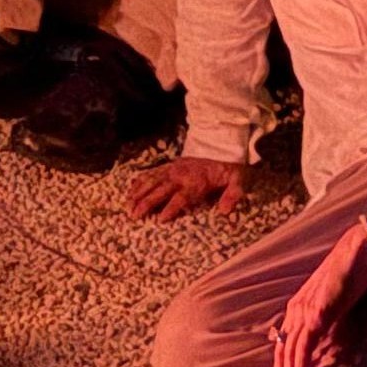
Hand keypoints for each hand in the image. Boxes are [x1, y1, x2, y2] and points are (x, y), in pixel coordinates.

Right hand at [127, 154, 248, 221]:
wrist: (220, 146)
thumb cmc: (228, 168)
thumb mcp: (238, 181)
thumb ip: (232, 195)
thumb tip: (225, 211)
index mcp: (196, 182)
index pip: (181, 197)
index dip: (170, 208)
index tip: (159, 220)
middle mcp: (180, 175)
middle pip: (159, 190)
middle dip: (146, 203)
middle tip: (134, 215)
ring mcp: (171, 170)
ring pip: (151, 181)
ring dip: (138, 193)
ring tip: (128, 205)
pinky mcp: (168, 166)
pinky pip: (150, 173)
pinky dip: (139, 181)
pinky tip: (130, 189)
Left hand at [271, 223, 366, 366]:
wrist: (363, 250)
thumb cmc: (355, 275)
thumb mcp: (339, 303)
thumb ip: (332, 321)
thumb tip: (333, 343)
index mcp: (299, 307)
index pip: (285, 343)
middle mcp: (297, 309)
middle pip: (282, 350)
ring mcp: (306, 309)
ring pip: (291, 351)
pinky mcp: (319, 310)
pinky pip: (306, 342)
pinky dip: (301, 363)